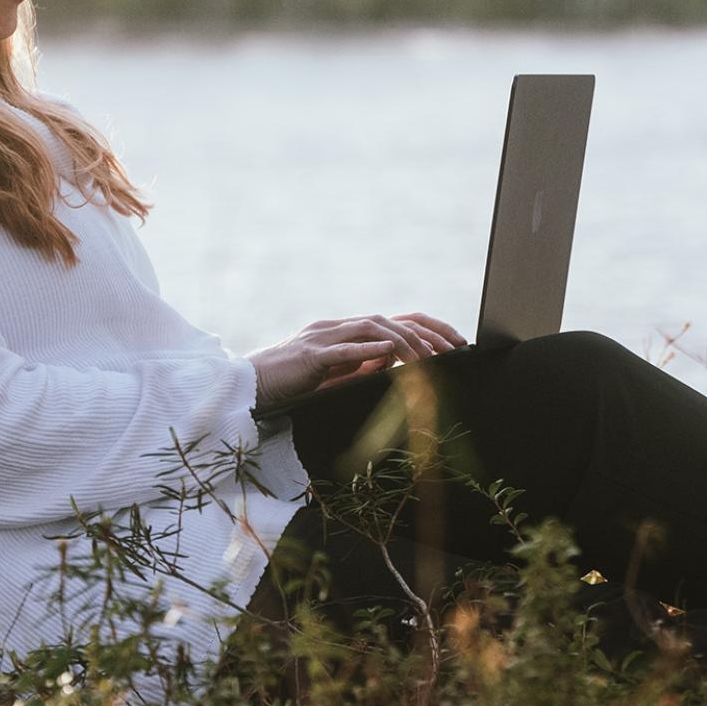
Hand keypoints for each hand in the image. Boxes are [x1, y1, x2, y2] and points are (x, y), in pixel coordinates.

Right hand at [248, 312, 466, 408]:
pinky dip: (367, 348)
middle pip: (389, 319)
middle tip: (453, 349)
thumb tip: (392, 358)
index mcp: (344, 331)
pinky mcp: (309, 355)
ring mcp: (322, 337)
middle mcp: (336, 327)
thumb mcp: (333, 373)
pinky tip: (389, 351)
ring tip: (426, 357)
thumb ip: (360, 363)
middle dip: (425, 333)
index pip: (393, 322)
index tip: (456, 343)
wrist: (251, 386)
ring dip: (403, 342)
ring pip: (371, 328)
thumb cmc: (291, 382)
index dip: (427, 329)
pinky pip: (342, 349)